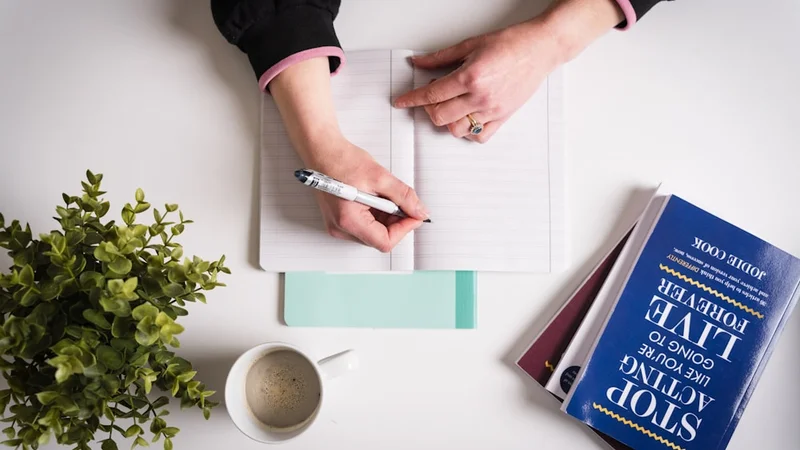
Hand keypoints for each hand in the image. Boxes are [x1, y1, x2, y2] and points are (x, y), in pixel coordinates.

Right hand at [310, 139, 428, 251]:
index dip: (404, 229)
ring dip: (387, 217)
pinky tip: (376, 197)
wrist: (323, 151)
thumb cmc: (342, 161)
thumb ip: (404, 197)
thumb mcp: (380, 177)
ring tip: (384, 195)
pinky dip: (377, 214)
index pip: (384, 241)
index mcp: (348, 220)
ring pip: (374, 232)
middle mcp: (341, 228)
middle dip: (396, 222)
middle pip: (379, 238)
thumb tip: (419, 211)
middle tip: (402, 202)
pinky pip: (365, 225)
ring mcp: (339, 226)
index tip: (414, 215)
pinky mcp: (340, 220)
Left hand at [393, 0, 624, 142]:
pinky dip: (468, 131)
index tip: (401, 102)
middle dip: (427, 109)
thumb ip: (441, 58)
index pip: (431, 94)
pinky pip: (479, 136)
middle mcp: (480, 97)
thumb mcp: (471, 44)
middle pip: (440, 116)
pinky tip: (466, 117)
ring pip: (456, 130)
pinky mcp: (503, 117)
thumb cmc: (510, 43)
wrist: (540, 49)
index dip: (411, 99)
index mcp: (470, 77)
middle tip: (431, 97)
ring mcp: (492, 110)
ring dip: (446, 120)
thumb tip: (418, 63)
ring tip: (450, 105)